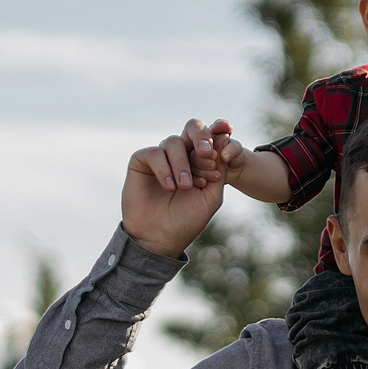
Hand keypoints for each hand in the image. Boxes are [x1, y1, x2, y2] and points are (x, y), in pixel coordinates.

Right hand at [122, 120, 235, 256]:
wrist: (161, 239)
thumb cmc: (187, 221)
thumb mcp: (211, 196)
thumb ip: (218, 168)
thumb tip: (224, 138)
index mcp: (199, 161)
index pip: (209, 139)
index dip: (217, 134)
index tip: (226, 135)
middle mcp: (180, 155)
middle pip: (191, 130)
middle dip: (202, 137)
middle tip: (208, 153)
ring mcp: (160, 157)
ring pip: (173, 142)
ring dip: (183, 163)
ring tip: (185, 186)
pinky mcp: (141, 162)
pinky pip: (155, 153)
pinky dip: (164, 168)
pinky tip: (170, 187)